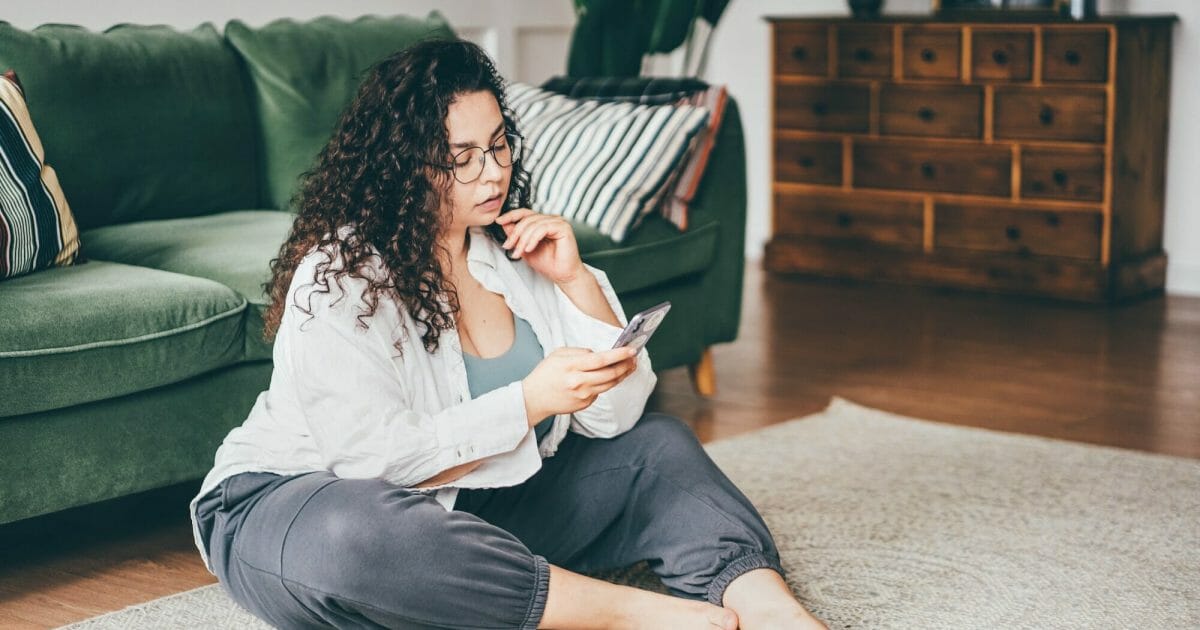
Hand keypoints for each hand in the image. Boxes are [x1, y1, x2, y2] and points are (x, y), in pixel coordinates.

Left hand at [495, 209, 584, 283]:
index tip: (498, 221)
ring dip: (523, 239)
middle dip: (515, 234)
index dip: (511, 215)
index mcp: (543, 222)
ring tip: (519, 252)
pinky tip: (529, 249)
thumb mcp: (525, 248)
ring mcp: (558, 222)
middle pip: (527, 219)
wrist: (562, 275)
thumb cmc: (549, 264)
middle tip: (509, 247)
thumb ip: (516, 236)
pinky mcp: (563, 227)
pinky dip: (533, 239)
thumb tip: (504, 223)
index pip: (525, 213)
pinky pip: (543, 228)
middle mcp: (551, 220)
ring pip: (533, 224)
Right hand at [522, 346, 638, 424]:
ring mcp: (583, 396)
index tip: (631, 349)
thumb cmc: (545, 374)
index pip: (601, 360)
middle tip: (634, 358)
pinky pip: (600, 392)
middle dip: (626, 365)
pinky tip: (608, 377)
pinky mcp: (584, 404)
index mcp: (571, 367)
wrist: (533, 399)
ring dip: (622, 374)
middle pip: (610, 374)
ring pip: (610, 384)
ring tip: (629, 366)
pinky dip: (606, 383)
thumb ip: (579, 352)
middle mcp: (579, 383)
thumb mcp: (558, 355)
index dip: (619, 354)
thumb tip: (599, 354)